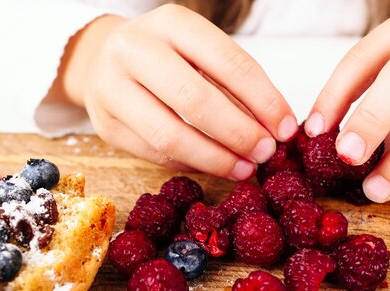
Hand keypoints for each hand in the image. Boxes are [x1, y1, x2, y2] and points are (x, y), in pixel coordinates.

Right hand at [49, 4, 297, 180]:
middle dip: (238, 133)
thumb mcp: (199, 52)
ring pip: (170, 135)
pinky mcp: (106, 126)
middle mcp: (134, 50)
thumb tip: (276, 129)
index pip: (227, 62)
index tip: (287, 129)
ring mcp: (112, 89)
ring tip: (245, 169)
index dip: (263, 100)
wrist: (102, 60)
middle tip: (266, 153)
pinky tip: (216, 167)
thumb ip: (234, 85)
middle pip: (195, 100)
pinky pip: (155, 154)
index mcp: (170, 23)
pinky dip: (192, 164)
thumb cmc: (166, 57)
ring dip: (215, 158)